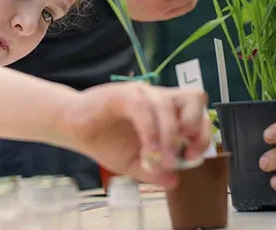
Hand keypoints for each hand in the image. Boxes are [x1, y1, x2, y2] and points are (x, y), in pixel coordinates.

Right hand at [59, 82, 210, 188]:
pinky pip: (143, 108)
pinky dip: (150, 132)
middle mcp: (157, 98)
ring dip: (170, 136)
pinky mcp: (122, 94)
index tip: (193, 156)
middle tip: (186, 152)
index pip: (197, 111)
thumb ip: (153, 172)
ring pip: (169, 104)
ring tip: (161, 160)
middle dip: (196, 126)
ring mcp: (141, 94)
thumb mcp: (132, 164)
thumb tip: (175, 181)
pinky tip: (147, 151)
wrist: (72, 128)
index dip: (203, 133)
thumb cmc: (104, 140)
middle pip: (194, 98)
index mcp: (165, 112)